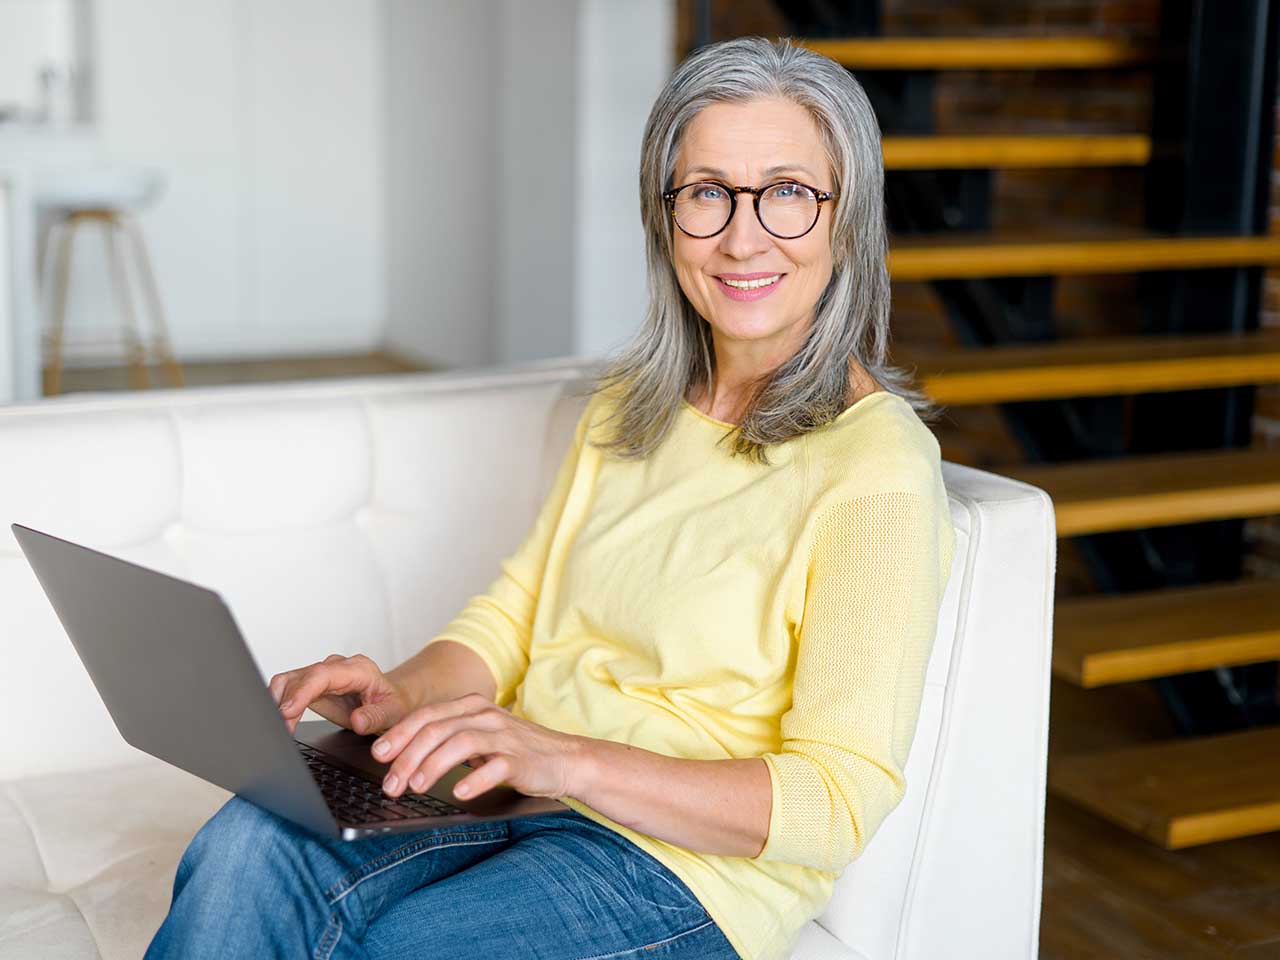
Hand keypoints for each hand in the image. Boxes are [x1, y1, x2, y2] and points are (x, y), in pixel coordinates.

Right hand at [268, 653, 411, 735]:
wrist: (391, 700)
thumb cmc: (393, 704)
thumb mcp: (393, 713)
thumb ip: (376, 716)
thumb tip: (357, 721)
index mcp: (358, 669)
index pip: (322, 675)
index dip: (301, 691)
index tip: (287, 711)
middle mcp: (337, 667)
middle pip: (301, 677)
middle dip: (285, 702)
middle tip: (281, 729)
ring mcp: (323, 675)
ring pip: (289, 681)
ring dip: (278, 703)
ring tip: (280, 729)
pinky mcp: (312, 685)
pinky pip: (289, 690)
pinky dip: (280, 705)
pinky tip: (281, 723)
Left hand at [371, 693, 588, 801]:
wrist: (566, 758)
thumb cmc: (516, 751)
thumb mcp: (479, 737)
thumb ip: (447, 739)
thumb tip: (402, 757)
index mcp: (472, 707)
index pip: (427, 715)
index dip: (400, 734)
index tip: (379, 755)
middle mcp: (486, 716)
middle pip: (437, 729)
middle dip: (408, 756)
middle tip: (391, 783)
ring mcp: (505, 736)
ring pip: (460, 743)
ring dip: (432, 766)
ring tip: (415, 787)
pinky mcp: (522, 759)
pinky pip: (495, 766)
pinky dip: (474, 779)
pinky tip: (459, 793)